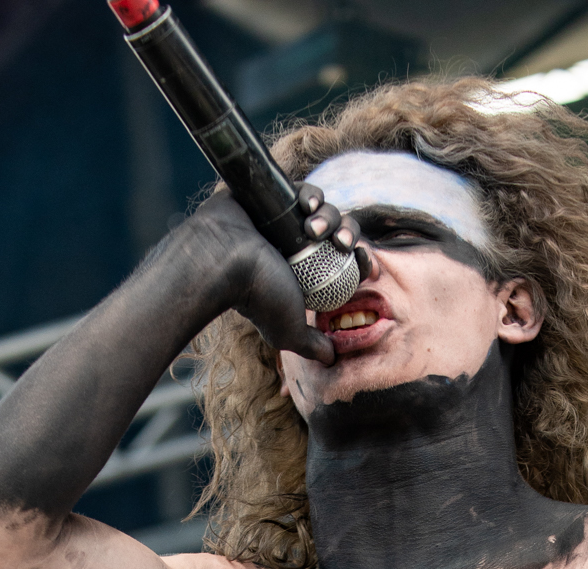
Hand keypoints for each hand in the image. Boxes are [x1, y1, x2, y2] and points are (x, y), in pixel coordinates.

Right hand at [191, 187, 369, 363]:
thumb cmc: (256, 296)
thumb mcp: (289, 330)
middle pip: (341, 231)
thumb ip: (311, 345)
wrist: (223, 261)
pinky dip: (312, 195)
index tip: (364, 261)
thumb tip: (332, 359)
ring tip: (314, 228)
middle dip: (349, 234)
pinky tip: (307, 205)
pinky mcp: (274, 196)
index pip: (347, 262)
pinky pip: (304, 190)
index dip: (361, 259)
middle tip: (341, 244)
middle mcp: (299, 248)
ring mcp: (286, 221)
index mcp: (308, 274)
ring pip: (326, 210)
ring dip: (330, 216)